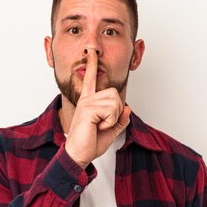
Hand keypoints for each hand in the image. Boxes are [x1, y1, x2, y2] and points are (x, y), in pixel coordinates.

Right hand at [65, 47, 130, 168]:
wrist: (79, 155)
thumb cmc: (90, 143)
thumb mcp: (111, 131)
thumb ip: (120, 119)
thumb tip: (127, 108)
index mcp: (89, 101)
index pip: (91, 79)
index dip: (92, 64)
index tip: (91, 52)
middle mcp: (87, 99)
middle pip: (115, 94)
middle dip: (116, 112)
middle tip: (102, 124)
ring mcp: (86, 103)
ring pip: (115, 102)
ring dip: (112, 119)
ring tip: (99, 126)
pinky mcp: (87, 109)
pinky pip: (111, 110)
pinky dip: (109, 122)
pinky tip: (97, 127)